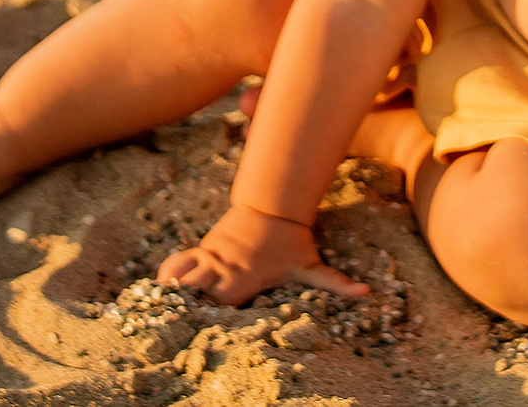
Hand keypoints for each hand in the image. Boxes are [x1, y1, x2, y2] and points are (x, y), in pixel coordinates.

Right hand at [156, 204, 368, 306]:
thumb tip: (366, 293)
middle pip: (194, 292)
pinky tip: (161, 289)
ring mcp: (211, 258)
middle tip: (174, 317)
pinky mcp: (203, 249)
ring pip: (180, 276)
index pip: (218, 302)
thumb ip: (335, 283)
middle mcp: (224, 270)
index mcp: (244, 279)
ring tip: (161, 306)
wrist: (273, 206)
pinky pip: (176, 262)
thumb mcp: (312, 265)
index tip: (200, 322)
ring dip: (172, 291)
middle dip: (184, 305)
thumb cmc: (293, 243)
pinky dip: (167, 274)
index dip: (207, 314)